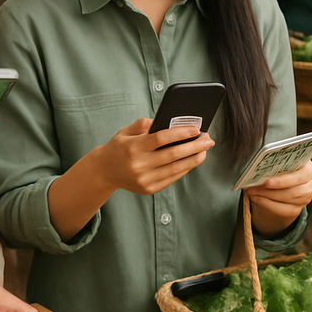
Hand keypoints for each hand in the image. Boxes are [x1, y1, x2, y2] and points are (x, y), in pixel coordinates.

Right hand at [96, 118, 214, 195]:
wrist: (103, 171)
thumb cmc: (119, 147)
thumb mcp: (126, 130)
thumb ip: (145, 123)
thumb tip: (170, 122)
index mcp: (133, 147)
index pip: (161, 138)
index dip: (180, 133)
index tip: (196, 129)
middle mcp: (139, 165)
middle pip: (173, 155)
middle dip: (194, 146)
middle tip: (208, 139)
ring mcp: (144, 179)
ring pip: (176, 169)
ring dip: (194, 159)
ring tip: (205, 150)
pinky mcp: (148, 189)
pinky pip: (172, 178)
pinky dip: (185, 168)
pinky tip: (193, 160)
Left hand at [244, 161, 311, 236]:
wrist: (288, 180)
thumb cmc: (285, 166)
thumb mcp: (285, 161)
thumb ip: (278, 163)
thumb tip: (260, 167)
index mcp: (310, 170)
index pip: (298, 177)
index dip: (283, 181)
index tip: (267, 182)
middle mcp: (311, 186)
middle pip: (292, 192)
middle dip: (271, 191)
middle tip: (254, 187)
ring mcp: (305, 199)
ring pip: (286, 201)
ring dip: (266, 197)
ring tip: (252, 191)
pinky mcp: (297, 210)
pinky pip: (282, 210)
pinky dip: (267, 204)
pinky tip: (257, 198)